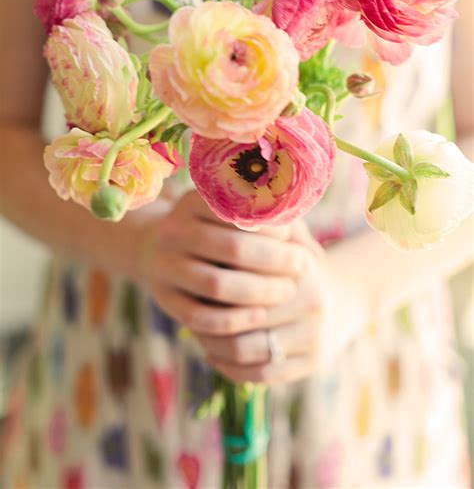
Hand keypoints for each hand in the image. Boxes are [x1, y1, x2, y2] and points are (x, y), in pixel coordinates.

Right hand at [142, 190, 309, 336]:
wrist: (156, 249)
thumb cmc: (215, 231)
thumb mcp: (237, 217)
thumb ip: (278, 228)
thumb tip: (316, 256)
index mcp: (194, 201)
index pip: (239, 211)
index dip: (273, 226)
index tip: (294, 237)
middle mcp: (175, 231)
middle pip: (231, 248)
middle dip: (274, 260)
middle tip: (302, 268)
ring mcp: (165, 267)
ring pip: (215, 285)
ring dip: (259, 291)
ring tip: (287, 290)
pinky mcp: (165, 299)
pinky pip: (200, 317)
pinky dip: (233, 319)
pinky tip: (260, 316)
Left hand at [196, 220, 327, 384]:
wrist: (341, 298)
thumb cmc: (291, 265)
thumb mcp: (280, 239)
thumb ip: (255, 227)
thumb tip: (224, 219)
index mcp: (300, 268)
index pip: (240, 279)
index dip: (211, 282)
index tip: (193, 280)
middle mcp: (312, 302)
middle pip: (240, 317)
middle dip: (208, 316)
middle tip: (190, 311)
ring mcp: (314, 336)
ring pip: (245, 351)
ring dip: (213, 345)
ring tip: (198, 334)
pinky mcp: (312, 363)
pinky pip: (260, 375)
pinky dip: (229, 368)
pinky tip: (213, 355)